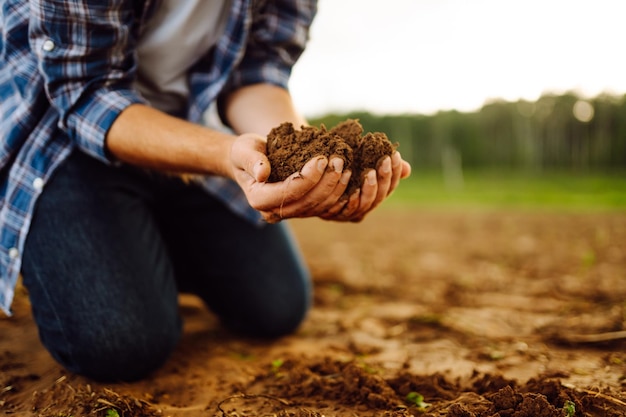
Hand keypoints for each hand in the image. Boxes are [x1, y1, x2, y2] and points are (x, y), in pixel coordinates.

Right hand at [230, 134, 351, 222]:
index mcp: (258, 199)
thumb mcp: (244, 150)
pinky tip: (345, 177)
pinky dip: (336, 194)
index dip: (308, 178)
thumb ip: (252, 160)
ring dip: (335, 189)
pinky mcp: (301, 209)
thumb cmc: (246, 152)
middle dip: (327, 182)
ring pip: (318, 207)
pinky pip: (322, 207)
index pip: (288, 192)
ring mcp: (289, 213)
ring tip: (345, 167)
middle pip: (307, 202)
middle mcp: (273, 212)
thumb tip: (262, 173)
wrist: (249, 161)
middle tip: (339, 160)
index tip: (321, 158)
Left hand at [319, 151, 410, 222]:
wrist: (305, 169)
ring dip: (370, 189)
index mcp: (371, 193)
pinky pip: (345, 212)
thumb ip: (380, 163)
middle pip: (380, 196)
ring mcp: (347, 213)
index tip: (395, 154)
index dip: (395, 172)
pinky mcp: (330, 215)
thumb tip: (407, 169)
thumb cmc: (335, 161)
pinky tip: (353, 190)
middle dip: (385, 178)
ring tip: (370, 173)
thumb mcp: (358, 158)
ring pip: (366, 205)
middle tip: (384, 160)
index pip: (389, 186)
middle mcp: (361, 206)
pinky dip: (352, 202)